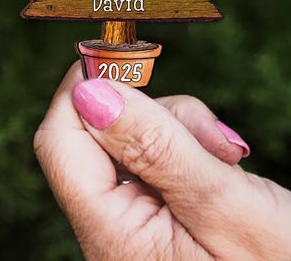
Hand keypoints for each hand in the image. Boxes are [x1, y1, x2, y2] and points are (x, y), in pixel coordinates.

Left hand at [34, 63, 290, 259]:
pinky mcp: (155, 216)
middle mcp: (111, 235)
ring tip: (229, 158)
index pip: (61, 146)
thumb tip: (89, 92)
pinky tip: (225, 165)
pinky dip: (186, 146)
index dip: (82, 89)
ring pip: (130, 138)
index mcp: (114, 239)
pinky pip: (153, 158)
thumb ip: (154, 144)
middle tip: (209, 132)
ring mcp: (132, 226)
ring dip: (179, 128)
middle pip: (97, 136)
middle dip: (152, 114)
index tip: (116, 50)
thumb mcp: (221, 200)